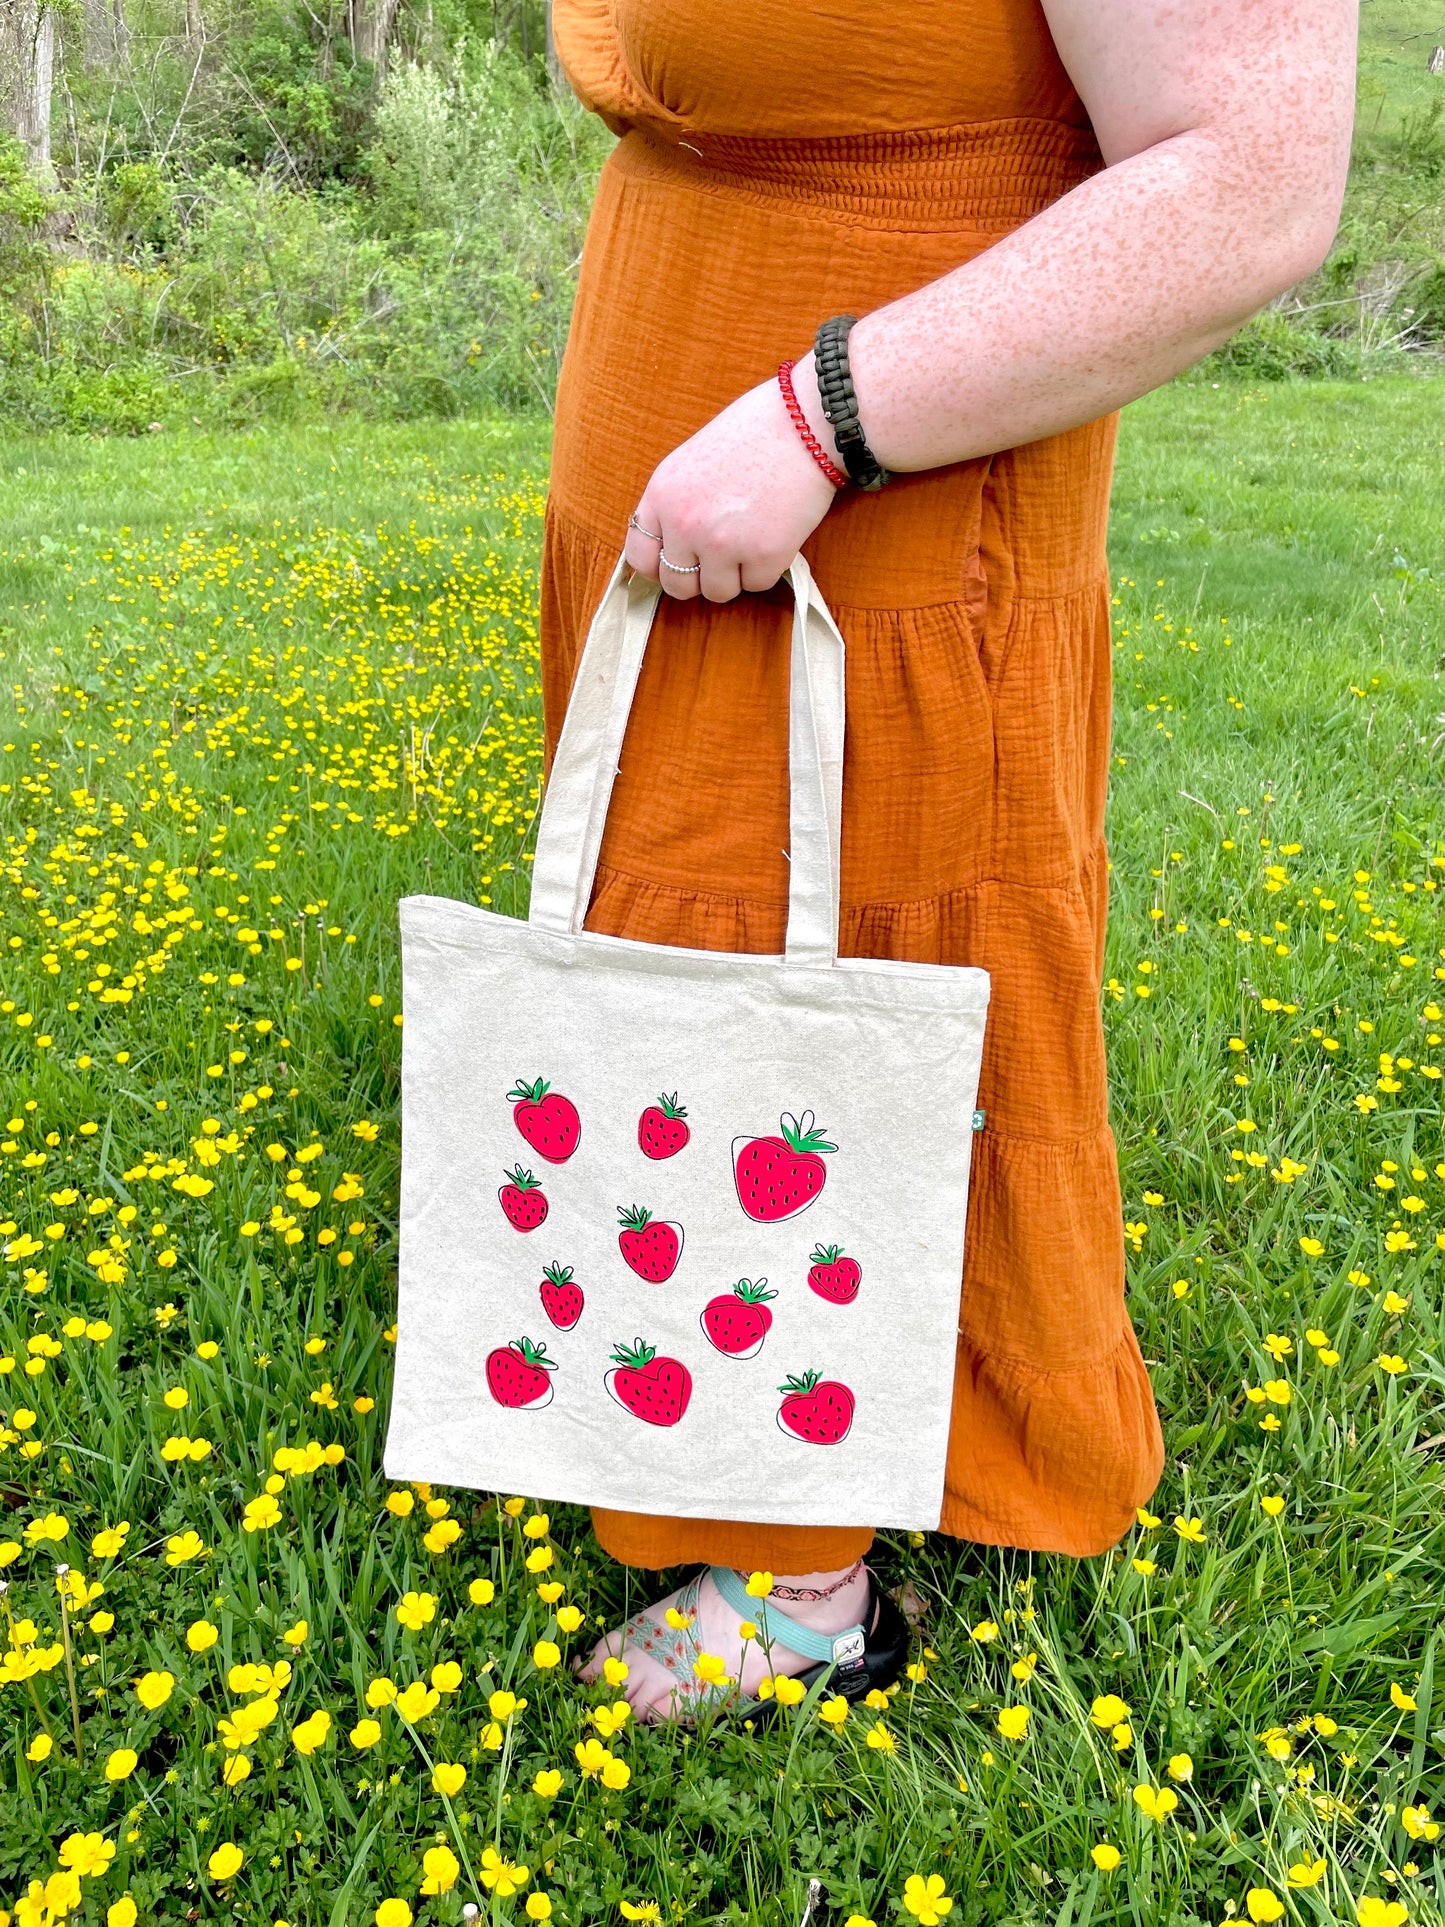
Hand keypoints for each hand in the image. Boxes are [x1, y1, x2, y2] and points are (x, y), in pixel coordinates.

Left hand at [624, 354, 841, 601]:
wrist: (804, 423)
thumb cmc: (752, 433)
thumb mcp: (691, 461)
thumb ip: (674, 505)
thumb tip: (670, 549)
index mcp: (662, 495)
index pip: (640, 557)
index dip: (659, 567)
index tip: (678, 565)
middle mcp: (685, 524)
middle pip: (677, 586)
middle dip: (699, 578)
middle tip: (721, 557)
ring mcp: (723, 544)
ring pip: (717, 592)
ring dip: (735, 575)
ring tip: (751, 538)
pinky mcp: (763, 557)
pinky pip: (756, 585)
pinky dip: (767, 567)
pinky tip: (775, 532)